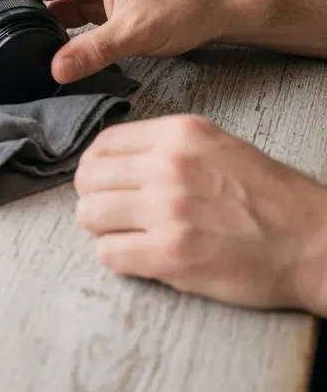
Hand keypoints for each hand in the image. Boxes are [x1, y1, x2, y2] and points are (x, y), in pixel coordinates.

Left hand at [75, 114, 326, 313]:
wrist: (316, 243)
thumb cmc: (268, 196)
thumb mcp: (215, 144)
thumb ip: (163, 145)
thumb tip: (111, 159)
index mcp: (178, 134)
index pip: (103, 144)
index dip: (95, 166)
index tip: (103, 182)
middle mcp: (168, 166)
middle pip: (88, 179)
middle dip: (94, 197)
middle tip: (113, 212)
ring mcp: (168, 211)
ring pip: (90, 215)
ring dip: (102, 228)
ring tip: (126, 234)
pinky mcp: (172, 255)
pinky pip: (109, 253)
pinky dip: (117, 257)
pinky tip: (139, 256)